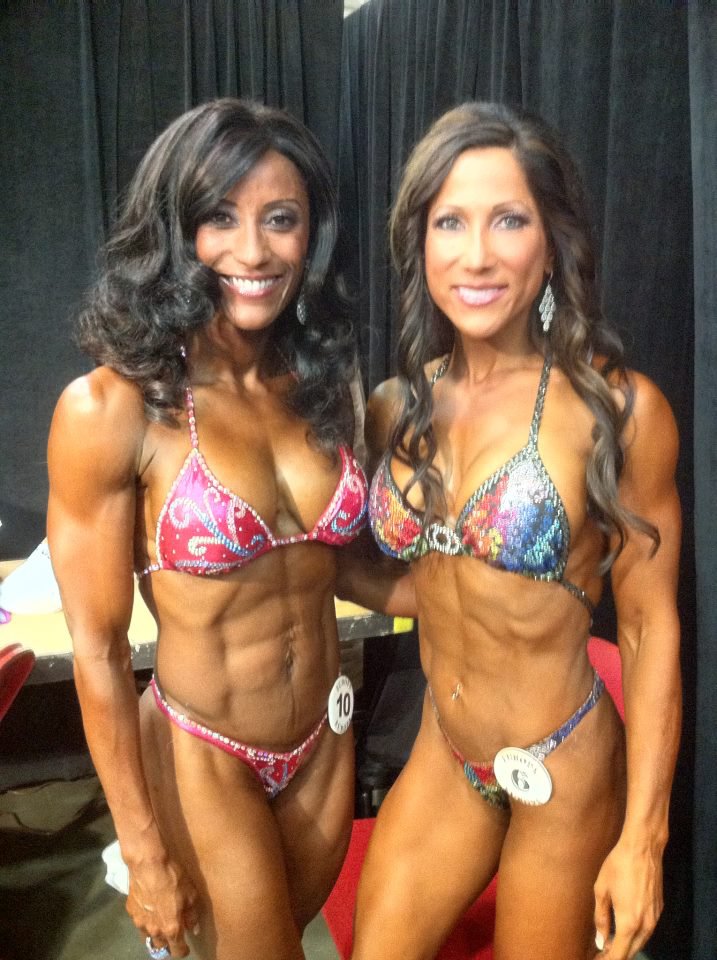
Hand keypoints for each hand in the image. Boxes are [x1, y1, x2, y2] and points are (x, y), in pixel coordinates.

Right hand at [126, 855, 200, 957]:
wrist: (149, 864)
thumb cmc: (174, 878)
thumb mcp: (191, 895)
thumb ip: (192, 915)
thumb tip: (193, 929)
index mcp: (171, 928)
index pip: (177, 951)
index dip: (183, 951)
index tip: (186, 946)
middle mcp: (154, 930)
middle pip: (160, 947)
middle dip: (168, 944)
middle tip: (173, 934)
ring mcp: (140, 922)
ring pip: (148, 936)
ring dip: (155, 933)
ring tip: (160, 923)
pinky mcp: (131, 911)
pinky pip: (139, 922)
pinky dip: (146, 920)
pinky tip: (149, 908)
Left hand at [593, 835, 663, 958]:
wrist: (642, 848)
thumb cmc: (618, 865)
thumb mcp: (601, 890)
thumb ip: (600, 918)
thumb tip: (600, 940)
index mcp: (628, 922)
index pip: (618, 954)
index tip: (596, 959)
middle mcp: (645, 925)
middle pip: (631, 952)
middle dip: (615, 955)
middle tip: (600, 954)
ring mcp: (655, 918)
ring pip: (640, 942)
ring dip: (626, 946)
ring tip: (609, 944)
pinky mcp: (659, 910)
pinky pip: (647, 931)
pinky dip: (635, 936)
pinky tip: (624, 930)